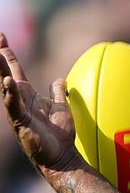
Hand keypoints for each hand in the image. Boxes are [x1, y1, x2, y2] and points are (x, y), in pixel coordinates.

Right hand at [1, 33, 80, 172]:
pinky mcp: (20, 123)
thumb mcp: (60, 107)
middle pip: (4, 74)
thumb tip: (59, 79)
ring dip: (1, 72)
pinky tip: (8, 83)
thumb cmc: (58, 134)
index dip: (7, 53)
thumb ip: (57, 93)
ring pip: (5, 88)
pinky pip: (13, 106)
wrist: (60, 156)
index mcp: (26, 94)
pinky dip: (10, 94)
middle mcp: (18, 100)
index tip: (2, 36)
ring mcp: (17, 111)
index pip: (13, 69)